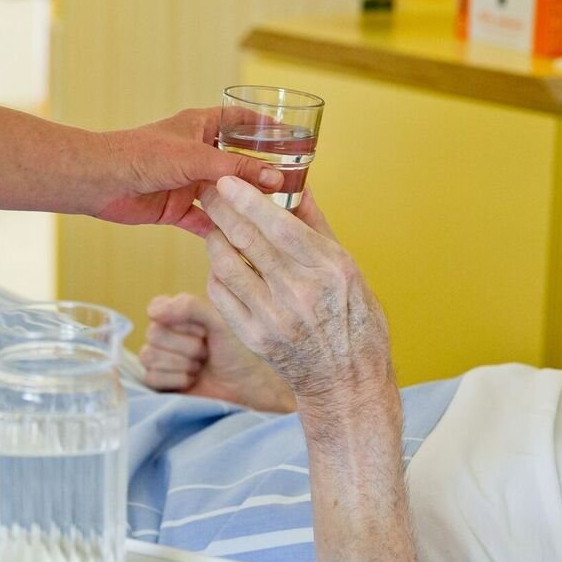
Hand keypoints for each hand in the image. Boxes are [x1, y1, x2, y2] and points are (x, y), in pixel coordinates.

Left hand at [94, 109, 281, 236]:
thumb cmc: (142, 155)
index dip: (266, 126)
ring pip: (224, 195)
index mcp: (201, 127)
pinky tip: (243, 241)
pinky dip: (221, 230)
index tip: (293, 136)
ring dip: (244, 205)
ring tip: (275, 217)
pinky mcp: (176, 208)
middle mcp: (196, 153)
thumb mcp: (197, 158)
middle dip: (261, 174)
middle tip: (294, 185)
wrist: (100, 181)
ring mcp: (187, 182)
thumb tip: (276, 179)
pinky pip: (205, 220)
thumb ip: (237, 169)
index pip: (241, 121)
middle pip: (237, 163)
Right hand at [140, 293, 295, 412]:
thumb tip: (153, 312)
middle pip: (153, 334)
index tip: (203, 330)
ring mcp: (159, 359)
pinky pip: (151, 377)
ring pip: (149, 356)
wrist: (246, 388)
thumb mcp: (219, 322)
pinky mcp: (158, 383)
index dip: (179, 321)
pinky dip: (176, 380)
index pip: (156, 308)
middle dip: (187, 346)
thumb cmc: (237, 352)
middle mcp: (165, 335)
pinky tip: (192, 380)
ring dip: (183, 364)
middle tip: (206, 352)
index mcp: (177, 314)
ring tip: (200, 366)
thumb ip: (190, 307)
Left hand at [200, 177, 395, 422]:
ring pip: (226, 265)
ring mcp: (274, 317)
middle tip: (207, 190)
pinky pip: (221, 295)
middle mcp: (300, 292)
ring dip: (215, 239)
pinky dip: (216, 272)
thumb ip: (318, 226)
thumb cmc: (354, 321)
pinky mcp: (254, 338)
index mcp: (330, 269)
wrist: (346, 381)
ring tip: (215, 226)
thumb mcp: (350, 268)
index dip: (248, 199)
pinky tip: (221, 262)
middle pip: (247, 240)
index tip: (227, 180)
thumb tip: (298, 184)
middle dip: (221, 209)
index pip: (279, 225)